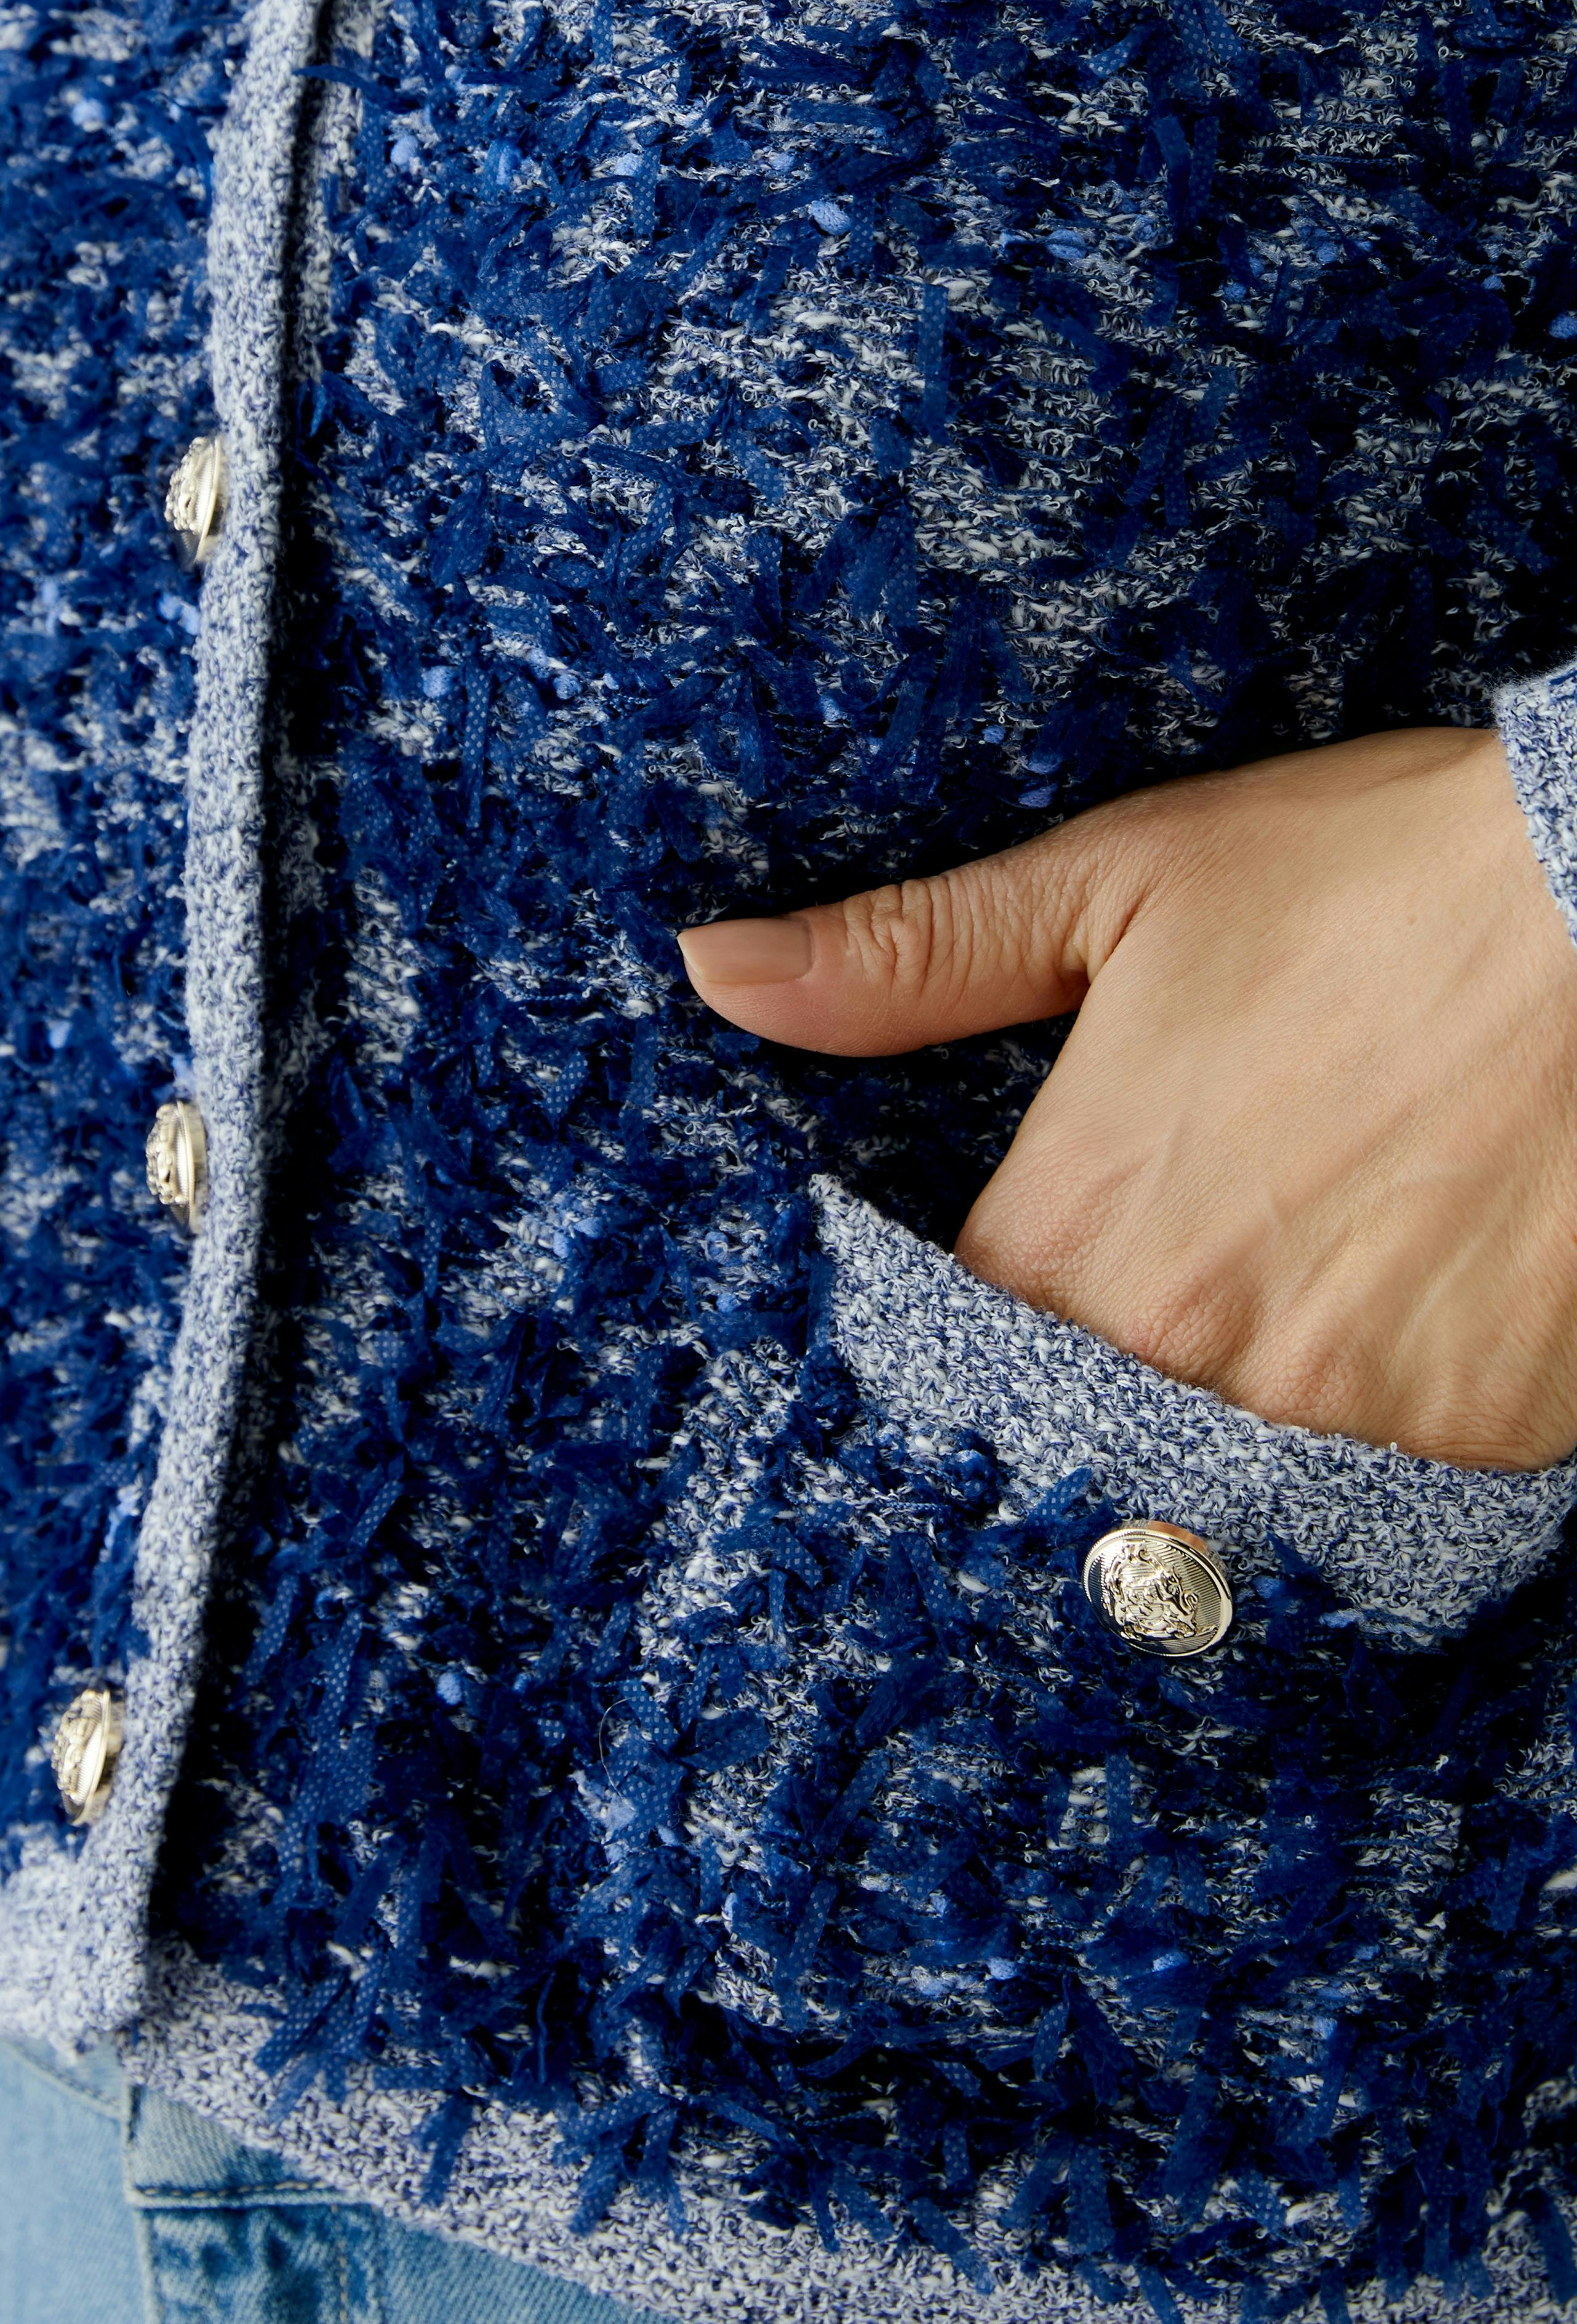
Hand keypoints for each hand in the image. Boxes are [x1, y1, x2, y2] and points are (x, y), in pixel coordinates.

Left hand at [678, 727, 1576, 1470]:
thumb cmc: (1371, 877)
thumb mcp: (1118, 883)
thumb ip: (905, 960)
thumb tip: (711, 971)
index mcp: (1074, 1233)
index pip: (959, 1346)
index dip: (995, 1301)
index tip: (1047, 1257)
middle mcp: (1187, 1355)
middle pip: (1092, 1420)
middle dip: (1125, 1350)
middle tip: (1216, 1239)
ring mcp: (1341, 1417)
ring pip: (1244, 1462)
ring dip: (1260, 1382)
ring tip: (1324, 1249)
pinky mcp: (1481, 1440)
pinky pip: (1392, 1472)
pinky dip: (1393, 1402)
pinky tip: (1421, 1289)